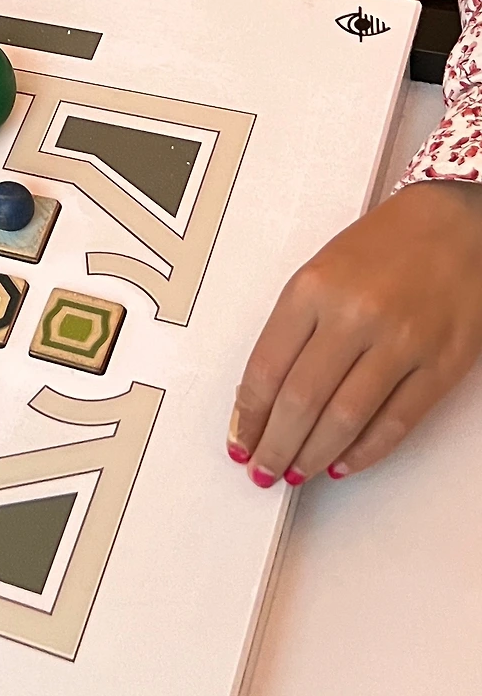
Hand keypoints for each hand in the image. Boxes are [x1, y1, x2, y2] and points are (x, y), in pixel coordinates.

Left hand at [228, 180, 481, 483]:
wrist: (455, 223)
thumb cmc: (384, 245)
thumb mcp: (320, 271)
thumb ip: (293, 328)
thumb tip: (265, 395)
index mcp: (314, 288)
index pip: (267, 367)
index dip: (249, 415)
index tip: (241, 440)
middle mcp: (355, 314)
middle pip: (301, 401)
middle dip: (275, 445)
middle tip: (263, 469)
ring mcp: (402, 341)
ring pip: (345, 418)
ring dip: (314, 456)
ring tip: (296, 472)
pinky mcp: (441, 364)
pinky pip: (397, 421)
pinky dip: (367, 451)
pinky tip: (344, 463)